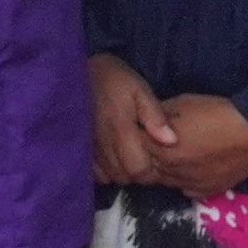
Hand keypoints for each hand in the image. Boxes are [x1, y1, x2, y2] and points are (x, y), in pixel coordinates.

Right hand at [87, 54, 172, 185]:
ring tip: (130, 157)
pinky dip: (106, 171)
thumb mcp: (139, 90)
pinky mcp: (80, 147)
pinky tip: (112, 158)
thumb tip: (172, 141)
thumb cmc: (113, 79)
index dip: (151, 170)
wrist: (76, 71)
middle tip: (145, 157)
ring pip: (110, 176)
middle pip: (126, 177)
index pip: (139, 169)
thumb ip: (155, 116)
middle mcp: (104, 144)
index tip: (157, 159)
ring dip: (123, 172)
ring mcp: (89, 148)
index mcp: (121, 131)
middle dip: (138, 172)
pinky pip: (94, 172)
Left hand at [148, 94, 247, 198]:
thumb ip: (157, 116)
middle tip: (159, 143)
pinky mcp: (208, 191)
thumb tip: (145, 120)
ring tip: (176, 154)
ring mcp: (189, 184)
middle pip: (147, 167)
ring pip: (165, 181)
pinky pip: (187, 190)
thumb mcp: (180, 104)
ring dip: (165, 169)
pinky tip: (190, 168)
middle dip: (149, 155)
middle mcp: (170, 171)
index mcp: (159, 148)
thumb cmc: (216, 112)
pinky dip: (184, 180)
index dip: (138, 138)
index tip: (143, 130)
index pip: (134, 148)